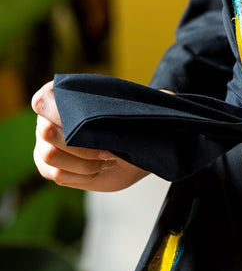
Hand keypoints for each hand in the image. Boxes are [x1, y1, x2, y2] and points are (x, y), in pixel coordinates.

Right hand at [32, 80, 148, 191]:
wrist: (132, 153)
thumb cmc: (132, 127)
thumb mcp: (142, 111)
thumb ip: (153, 99)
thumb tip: (169, 94)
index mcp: (61, 95)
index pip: (43, 101)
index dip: (64, 116)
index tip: (95, 126)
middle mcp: (46, 119)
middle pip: (46, 133)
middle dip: (81, 145)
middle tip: (109, 150)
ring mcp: (44, 145)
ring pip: (51, 156)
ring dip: (84, 162)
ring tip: (108, 159)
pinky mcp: (49, 168)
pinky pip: (57, 175)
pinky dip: (81, 175)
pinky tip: (99, 170)